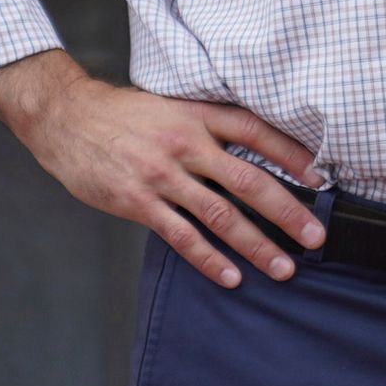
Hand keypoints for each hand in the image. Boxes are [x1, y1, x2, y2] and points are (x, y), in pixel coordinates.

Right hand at [0, 47, 325, 291]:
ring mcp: (162, 175)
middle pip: (249, 180)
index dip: (291, 155)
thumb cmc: (121, 115)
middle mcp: (186, 144)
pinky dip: (209, 260)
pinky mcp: (138, 202)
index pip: (256, 132)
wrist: (65, 117)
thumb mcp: (169, 107)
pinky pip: (182, 236)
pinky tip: (231, 277)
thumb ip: (205, 129)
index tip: (321, 177)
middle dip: (288, 211)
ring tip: (284, 268)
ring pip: (221, 215)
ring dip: (257, 245)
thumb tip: (246, 155)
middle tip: (316, 236)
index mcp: (197, 116)